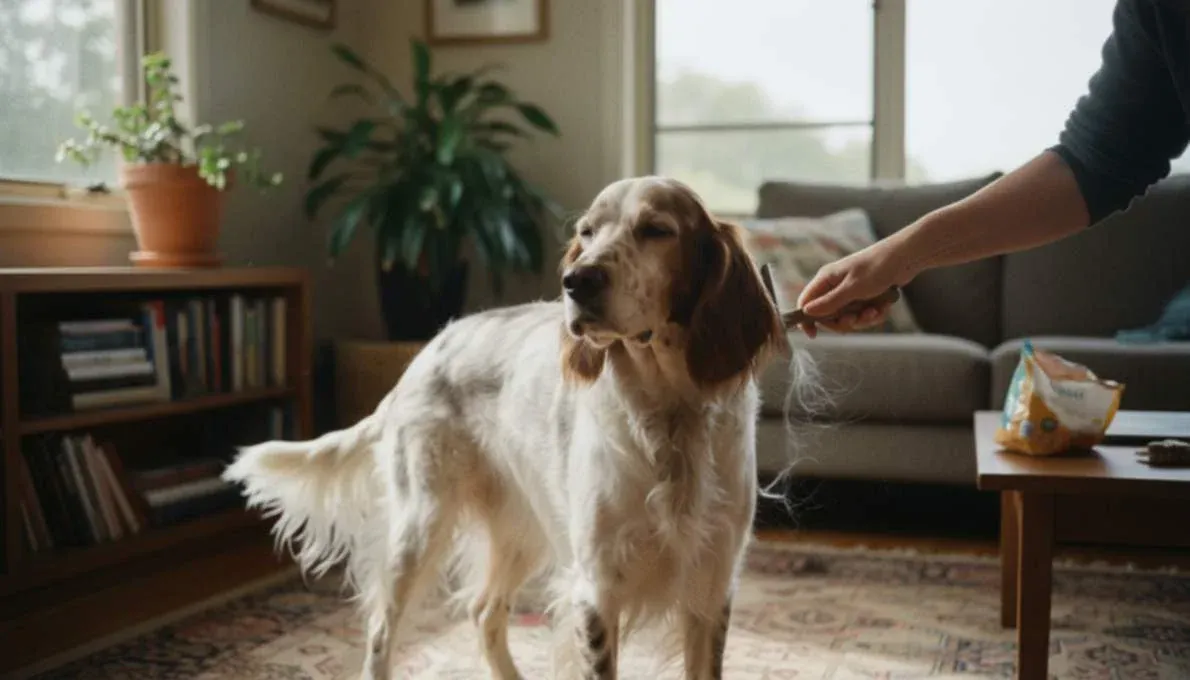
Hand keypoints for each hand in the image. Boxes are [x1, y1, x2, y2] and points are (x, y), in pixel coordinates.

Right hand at [796, 239, 910, 337]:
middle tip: (856, 319)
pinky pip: (863, 315)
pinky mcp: (865, 297)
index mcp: (826, 279)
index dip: (807, 320)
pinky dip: (873, 314)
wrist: (905, 258)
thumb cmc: (877, 268)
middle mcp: (835, 286)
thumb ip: (830, 302)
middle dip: (844, 321)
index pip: (806, 302)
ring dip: (862, 319)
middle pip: (828, 316)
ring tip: (875, 311)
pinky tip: (883, 307)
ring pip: (848, 318)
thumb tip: (806, 312)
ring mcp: (850, 292)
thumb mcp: (852, 288)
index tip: (814, 335)